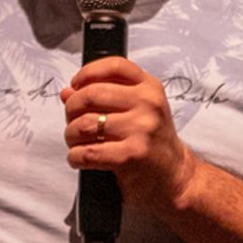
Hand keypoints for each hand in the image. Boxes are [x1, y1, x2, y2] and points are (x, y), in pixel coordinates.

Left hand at [59, 57, 198, 214]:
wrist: (175, 176)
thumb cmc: (152, 141)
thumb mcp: (138, 110)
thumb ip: (105, 97)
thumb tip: (67, 92)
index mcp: (149, 87)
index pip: (114, 65)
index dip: (87, 73)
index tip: (75, 85)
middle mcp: (148, 104)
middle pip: (91, 94)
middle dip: (72, 109)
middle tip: (71, 120)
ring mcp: (141, 129)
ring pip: (85, 124)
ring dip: (71, 134)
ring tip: (75, 141)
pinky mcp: (132, 155)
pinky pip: (88, 151)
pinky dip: (75, 156)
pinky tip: (78, 158)